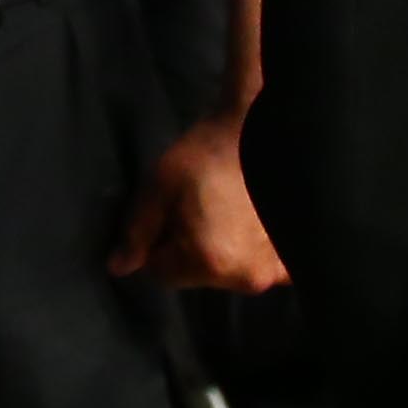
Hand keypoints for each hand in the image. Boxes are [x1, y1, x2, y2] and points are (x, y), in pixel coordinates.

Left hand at [111, 109, 287, 291]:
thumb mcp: (160, 185)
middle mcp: (246, 278)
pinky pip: (257, 267)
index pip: (162, 273)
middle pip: (196, 275)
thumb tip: (117, 268)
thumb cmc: (208, 153)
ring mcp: (274, 273)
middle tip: (195, 206)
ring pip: (226, 272)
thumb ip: (136, 231)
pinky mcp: (290, 262)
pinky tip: (248, 221)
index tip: (166, 212)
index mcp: (210, 262)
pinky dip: (250, 252)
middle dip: (187, 248)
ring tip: (223, 209)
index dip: (155, 243)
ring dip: (220, 250)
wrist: (261, 129)